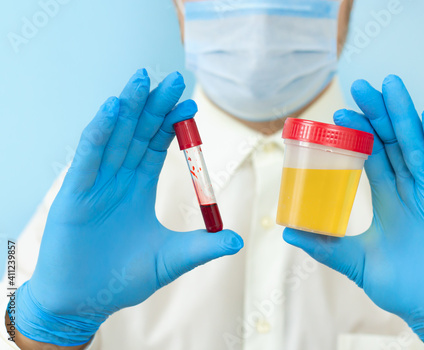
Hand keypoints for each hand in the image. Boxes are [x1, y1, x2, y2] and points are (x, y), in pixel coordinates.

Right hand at [10, 69, 243, 345]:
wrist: (84, 303)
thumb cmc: (123, 279)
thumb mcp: (171, 259)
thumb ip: (202, 247)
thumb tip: (239, 240)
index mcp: (139, 188)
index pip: (157, 145)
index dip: (172, 124)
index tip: (191, 103)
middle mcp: (117, 179)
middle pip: (137, 133)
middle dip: (154, 105)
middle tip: (173, 79)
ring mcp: (95, 183)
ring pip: (114, 136)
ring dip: (127, 107)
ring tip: (142, 79)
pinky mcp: (74, 193)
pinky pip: (88, 157)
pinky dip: (99, 132)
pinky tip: (112, 109)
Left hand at [283, 75, 423, 348]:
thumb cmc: (399, 284)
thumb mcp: (355, 262)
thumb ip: (325, 245)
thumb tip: (287, 232)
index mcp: (385, 199)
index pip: (371, 157)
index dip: (357, 135)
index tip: (339, 115)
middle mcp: (408, 189)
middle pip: (393, 143)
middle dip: (378, 115)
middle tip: (362, 86)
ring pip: (416, 146)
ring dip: (404, 116)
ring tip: (391, 87)